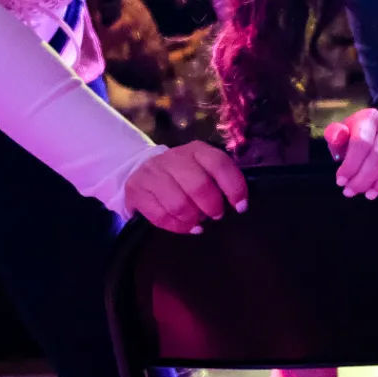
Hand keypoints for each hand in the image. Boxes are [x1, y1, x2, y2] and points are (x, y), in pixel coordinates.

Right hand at [124, 142, 247, 233]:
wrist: (141, 169)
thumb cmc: (182, 174)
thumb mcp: (202, 168)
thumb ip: (219, 180)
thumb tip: (238, 204)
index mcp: (196, 150)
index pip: (219, 164)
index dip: (234, 187)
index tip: (241, 207)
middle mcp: (173, 158)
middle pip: (199, 186)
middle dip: (212, 206)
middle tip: (215, 215)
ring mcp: (152, 173)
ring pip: (178, 205)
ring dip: (192, 219)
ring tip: (197, 221)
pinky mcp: (136, 190)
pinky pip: (160, 216)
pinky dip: (177, 226)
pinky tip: (184, 226)